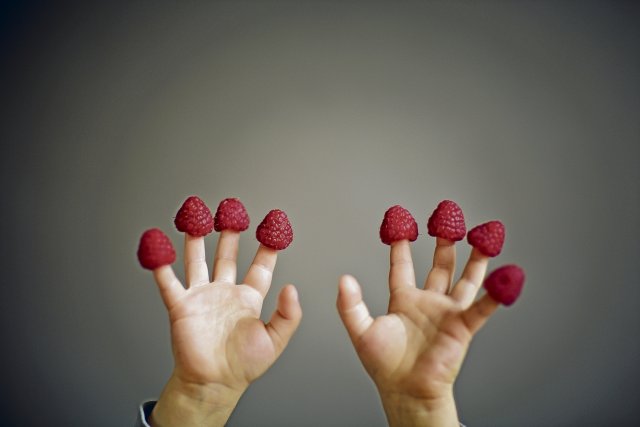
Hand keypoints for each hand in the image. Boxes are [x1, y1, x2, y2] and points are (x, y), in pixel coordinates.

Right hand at [149, 231, 301, 426]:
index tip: (274, 223)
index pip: (260, 265)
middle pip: (227, 254)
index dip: (268, 244)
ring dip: (196, 238)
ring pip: (198, 260)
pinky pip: (169, 281)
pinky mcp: (181, 306)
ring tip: (195, 215)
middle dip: (229, 231)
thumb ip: (287, 314)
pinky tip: (157, 245)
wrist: (214, 384)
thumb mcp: (275, 340)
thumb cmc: (244, 366)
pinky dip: (161, 264)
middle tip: (231, 209)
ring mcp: (202, 297)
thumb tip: (292, 287)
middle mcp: (225, 292)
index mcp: (249, 299)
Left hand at [337, 238, 498, 426]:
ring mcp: (446, 312)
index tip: (399, 222)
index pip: (402, 265)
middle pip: (439, 265)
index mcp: (403, 300)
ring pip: (465, 279)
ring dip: (475, 258)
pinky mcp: (462, 326)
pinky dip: (496, 294)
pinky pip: (482, 307)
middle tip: (447, 217)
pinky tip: (506, 277)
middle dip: (444, 241)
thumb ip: (350, 304)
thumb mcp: (361, 330)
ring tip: (484, 235)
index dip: (400, 243)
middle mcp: (428, 302)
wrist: (406, 391)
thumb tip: (343, 279)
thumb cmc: (384, 366)